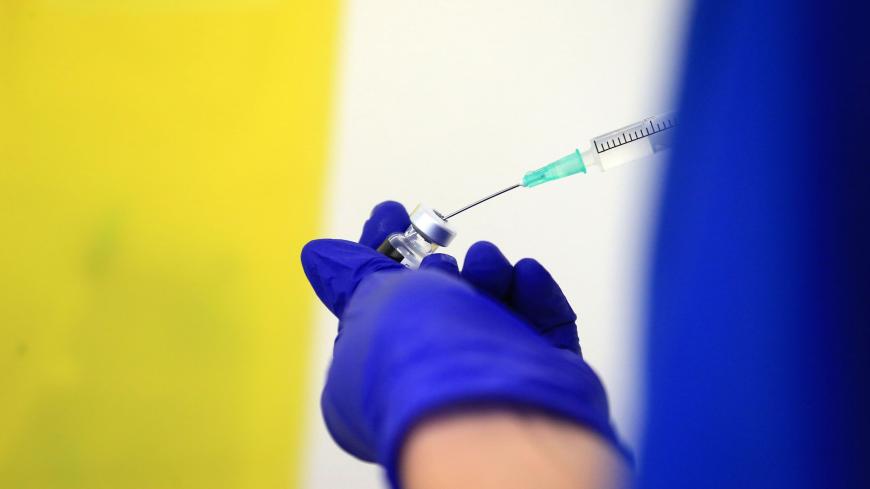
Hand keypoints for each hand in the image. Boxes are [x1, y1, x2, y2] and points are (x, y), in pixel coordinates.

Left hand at [301, 201, 625, 484]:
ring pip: (494, 309)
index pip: (376, 301)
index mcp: (375, 371)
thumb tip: (321, 256)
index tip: (391, 212)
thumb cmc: (419, 359)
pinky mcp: (539, 373)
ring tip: (486, 260)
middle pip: (440, 304)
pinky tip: (524, 275)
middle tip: (442, 249)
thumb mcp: (371, 301)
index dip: (380, 251)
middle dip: (441, 266)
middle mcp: (431, 376)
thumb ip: (355, 273)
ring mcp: (488, 375)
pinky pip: (543, 324)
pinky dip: (536, 295)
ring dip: (490, 273)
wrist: (493, 410)